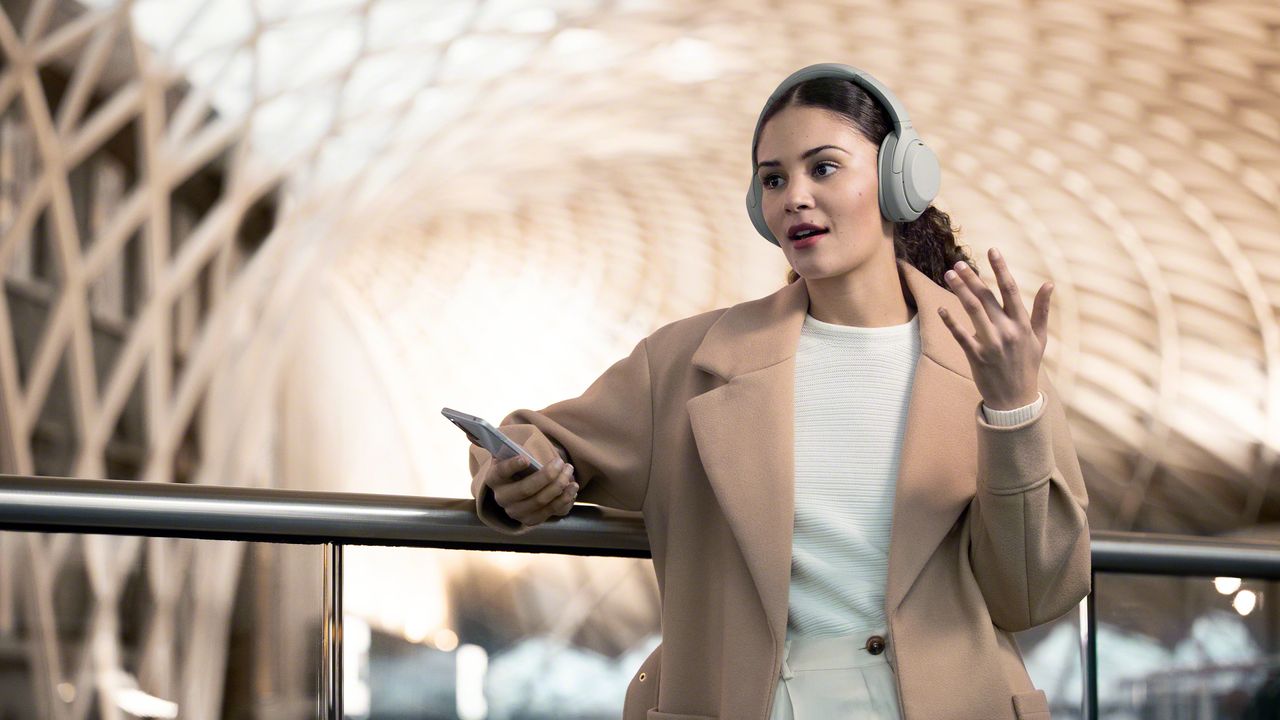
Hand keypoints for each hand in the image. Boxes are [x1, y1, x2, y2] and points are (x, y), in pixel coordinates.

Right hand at [483, 454, 577, 526]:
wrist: (516, 487)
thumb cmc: (517, 467)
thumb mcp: (511, 455)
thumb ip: (515, 450)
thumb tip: (524, 451)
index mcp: (494, 478)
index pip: (501, 472)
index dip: (512, 466)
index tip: (525, 459)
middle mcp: (502, 498)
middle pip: (526, 489)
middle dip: (547, 475)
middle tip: (561, 463)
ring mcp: (516, 512)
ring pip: (540, 501)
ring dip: (559, 486)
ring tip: (569, 472)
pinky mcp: (530, 520)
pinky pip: (550, 511)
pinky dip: (564, 499)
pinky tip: (572, 488)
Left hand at [938, 248, 1050, 410]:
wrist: (1016, 398)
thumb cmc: (1027, 365)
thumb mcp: (1040, 338)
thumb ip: (1042, 310)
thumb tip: (1049, 284)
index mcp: (1022, 324)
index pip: (1011, 290)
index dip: (1001, 268)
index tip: (992, 250)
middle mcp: (1007, 331)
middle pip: (987, 297)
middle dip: (972, 277)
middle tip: (958, 263)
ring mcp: (991, 343)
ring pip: (972, 310)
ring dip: (959, 291)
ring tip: (948, 275)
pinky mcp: (976, 356)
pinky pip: (960, 335)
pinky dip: (950, 321)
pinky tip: (940, 308)